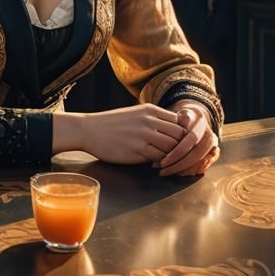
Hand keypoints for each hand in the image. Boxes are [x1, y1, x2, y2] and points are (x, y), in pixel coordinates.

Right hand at [54, 103, 184, 165]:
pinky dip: (163, 164)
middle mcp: (149, 120)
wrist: (89, 130)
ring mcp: (144, 135)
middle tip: (184, 157)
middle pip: (180, 135)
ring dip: (175, 157)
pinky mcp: (137, 150)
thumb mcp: (134, 114)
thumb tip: (173, 131)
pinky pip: (160, 159)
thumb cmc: (111, 123)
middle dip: (184, 147)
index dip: (184, 134)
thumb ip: (153, 119)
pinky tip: (158, 165)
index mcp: (150, 110)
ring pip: (173, 148)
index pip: (179, 122)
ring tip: (173, 163)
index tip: (183, 144)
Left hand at [158, 102, 219, 176]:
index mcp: (200, 125)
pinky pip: (202, 168)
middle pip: (194, 157)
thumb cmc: (182, 118)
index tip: (162, 162)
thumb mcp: (178, 116)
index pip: (189, 142)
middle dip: (177, 166)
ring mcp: (214, 146)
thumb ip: (176, 123)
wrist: (197, 118)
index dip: (176, 154)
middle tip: (162, 171)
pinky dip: (188, 172)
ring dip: (181, 171)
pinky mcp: (214, 155)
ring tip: (166, 172)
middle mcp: (209, 136)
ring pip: (198, 165)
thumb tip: (175, 134)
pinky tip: (176, 173)